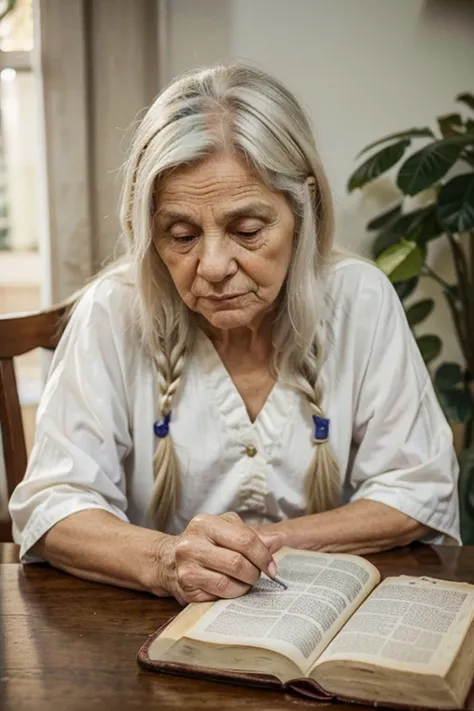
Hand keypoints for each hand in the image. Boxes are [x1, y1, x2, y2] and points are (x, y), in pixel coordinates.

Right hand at [154, 512, 283, 604]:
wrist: (169, 560)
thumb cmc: (205, 542)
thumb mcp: (226, 530)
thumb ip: (252, 535)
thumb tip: (277, 540)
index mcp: (205, 523)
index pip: (245, 539)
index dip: (263, 555)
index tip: (271, 567)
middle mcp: (192, 544)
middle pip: (238, 563)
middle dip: (254, 573)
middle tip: (257, 575)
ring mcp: (186, 568)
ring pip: (228, 583)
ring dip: (244, 586)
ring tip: (244, 581)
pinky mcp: (186, 589)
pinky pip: (218, 596)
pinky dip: (231, 594)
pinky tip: (231, 587)